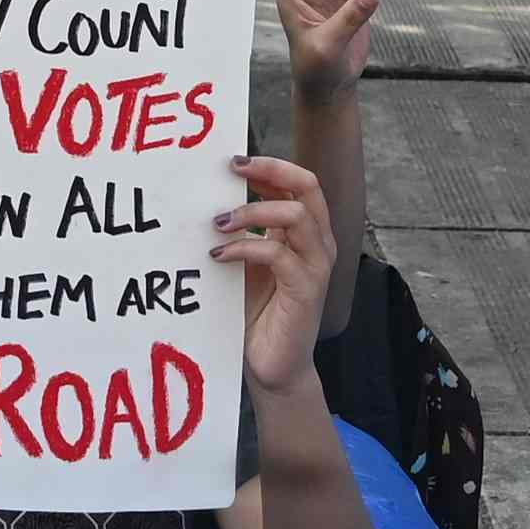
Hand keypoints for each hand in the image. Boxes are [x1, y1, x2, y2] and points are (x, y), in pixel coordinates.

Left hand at [214, 154, 337, 398]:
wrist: (272, 366)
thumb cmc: (257, 313)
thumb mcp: (247, 262)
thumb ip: (243, 232)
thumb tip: (211, 197)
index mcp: (306, 232)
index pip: (299, 182)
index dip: (270, 166)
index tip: (232, 162)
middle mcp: (319, 243)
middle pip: (308, 186)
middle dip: (271, 171)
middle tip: (233, 170)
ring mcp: (316, 266)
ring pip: (295, 215)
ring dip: (253, 212)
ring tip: (219, 224)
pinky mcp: (306, 290)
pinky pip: (279, 254)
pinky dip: (245, 248)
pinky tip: (220, 257)